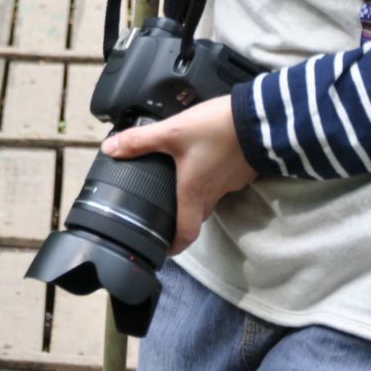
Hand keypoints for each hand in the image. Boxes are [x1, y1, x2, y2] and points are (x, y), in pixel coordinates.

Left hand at [101, 96, 257, 254]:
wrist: (261, 119)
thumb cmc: (217, 131)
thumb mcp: (172, 132)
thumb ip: (140, 141)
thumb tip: (109, 149)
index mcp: (194, 192)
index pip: (186, 233)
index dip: (175, 246)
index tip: (165, 251)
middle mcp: (214, 193)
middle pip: (197, 216)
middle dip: (182, 219)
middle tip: (168, 214)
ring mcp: (231, 183)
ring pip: (211, 198)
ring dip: (197, 195)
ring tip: (182, 182)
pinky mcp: (242, 170)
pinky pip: (224, 181)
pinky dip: (212, 177)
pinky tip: (205, 160)